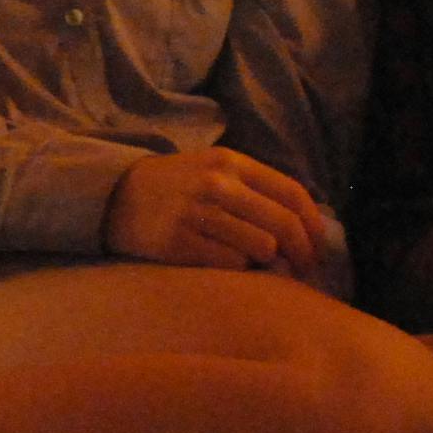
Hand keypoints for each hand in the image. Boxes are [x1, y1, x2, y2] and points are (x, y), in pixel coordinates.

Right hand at [105, 148, 333, 275]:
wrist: (115, 196)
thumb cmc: (178, 187)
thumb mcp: (215, 171)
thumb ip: (256, 190)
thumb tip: (306, 226)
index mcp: (230, 162)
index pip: (291, 193)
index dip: (313, 225)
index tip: (317, 246)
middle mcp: (216, 184)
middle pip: (282, 224)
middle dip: (301, 252)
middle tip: (304, 269)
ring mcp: (196, 214)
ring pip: (261, 248)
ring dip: (268, 263)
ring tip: (260, 266)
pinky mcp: (179, 243)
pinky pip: (230, 265)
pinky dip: (238, 270)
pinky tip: (227, 265)